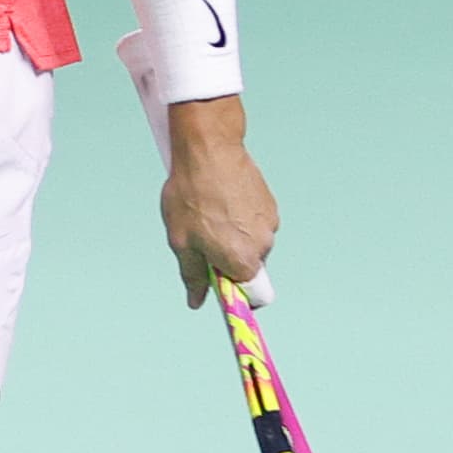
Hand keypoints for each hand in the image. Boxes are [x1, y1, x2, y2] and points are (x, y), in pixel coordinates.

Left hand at [157, 106, 278, 305]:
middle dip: (226, 258)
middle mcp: (264, 246)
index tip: (217, 279)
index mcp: (243, 261)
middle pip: (247, 266)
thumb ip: (193, 276)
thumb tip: (197, 301)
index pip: (252, 295)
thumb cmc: (191, 197)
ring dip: (232, 235)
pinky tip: (221, 199)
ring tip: (209, 212)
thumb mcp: (182, 242)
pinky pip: (254, 221)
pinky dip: (240, 217)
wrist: (209, 151)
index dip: (234, 290)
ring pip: (250, 242)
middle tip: (201, 236)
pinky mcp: (269, 203)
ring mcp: (270, 223)